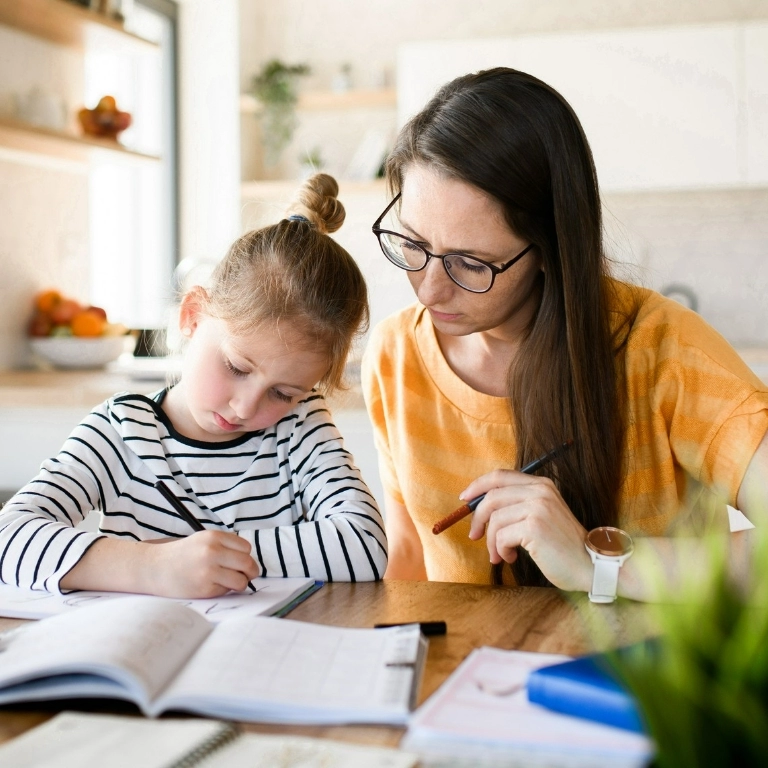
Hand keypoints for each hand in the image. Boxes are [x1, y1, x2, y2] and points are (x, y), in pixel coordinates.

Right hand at [142, 531, 258, 597]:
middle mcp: (212, 552)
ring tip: (228, 582)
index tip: (240, 561)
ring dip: (239, 583)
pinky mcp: (204, 588)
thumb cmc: (183, 555)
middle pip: (248, 563)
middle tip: (246, 575)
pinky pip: (226, 591)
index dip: (245, 556)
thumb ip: (225, 546)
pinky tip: (210, 585)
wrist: (155, 568)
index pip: (246, 548)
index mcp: (214, 537)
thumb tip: (250, 563)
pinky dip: (223, 590)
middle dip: (250, 572)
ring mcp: (208, 571)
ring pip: (241, 580)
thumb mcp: (204, 540)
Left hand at [463, 470, 592, 591]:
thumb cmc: (563, 546)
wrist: (591, 565)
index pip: (500, 476)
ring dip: (491, 542)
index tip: (464, 499)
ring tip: (500, 555)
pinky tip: (511, 558)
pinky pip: (501, 537)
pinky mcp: (534, 526)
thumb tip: (480, 507)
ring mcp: (538, 507)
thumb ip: (518, 506)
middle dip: (477, 518)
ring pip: (494, 520)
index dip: (478, 485)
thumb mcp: (542, 516)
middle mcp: (540, 491)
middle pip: (491, 497)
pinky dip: (500, 550)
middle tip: (474, 536)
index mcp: (541, 485)